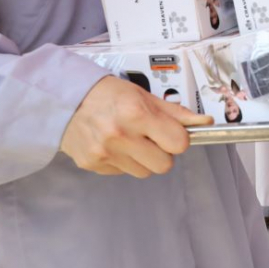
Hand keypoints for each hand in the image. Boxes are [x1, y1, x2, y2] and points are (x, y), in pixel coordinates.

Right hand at [60, 76, 211, 176]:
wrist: (63, 101)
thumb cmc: (108, 94)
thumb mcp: (143, 96)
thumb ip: (175, 113)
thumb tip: (204, 123)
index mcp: (136, 114)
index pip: (178, 144)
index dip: (178, 139)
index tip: (170, 133)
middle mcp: (119, 136)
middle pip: (163, 165)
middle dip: (162, 153)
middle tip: (150, 138)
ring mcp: (103, 153)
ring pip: (144, 172)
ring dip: (142, 159)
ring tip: (129, 140)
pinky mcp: (91, 165)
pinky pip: (122, 172)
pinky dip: (123, 161)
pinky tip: (113, 145)